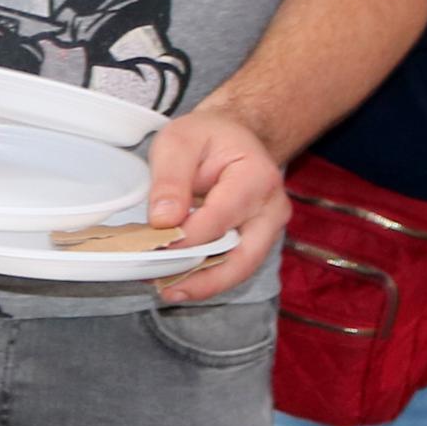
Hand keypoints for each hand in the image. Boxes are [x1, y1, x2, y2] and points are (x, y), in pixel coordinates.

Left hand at [149, 102, 288, 305]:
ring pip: (240, 269)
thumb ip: (170, 179)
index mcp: (257, 177)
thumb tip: (163, 221)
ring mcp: (269, 228)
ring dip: (203, 284)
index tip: (154, 247)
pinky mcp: (257, 241)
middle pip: (242, 257)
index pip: (221, 218)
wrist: (231, 136)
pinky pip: (234, 266)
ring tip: (167, 289)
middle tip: (163, 286)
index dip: (187, 238)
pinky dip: (206, 276)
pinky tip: (178, 280)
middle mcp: (272, 208)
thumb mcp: (178, 141)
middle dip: (202, 278)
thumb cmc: (206, 137)